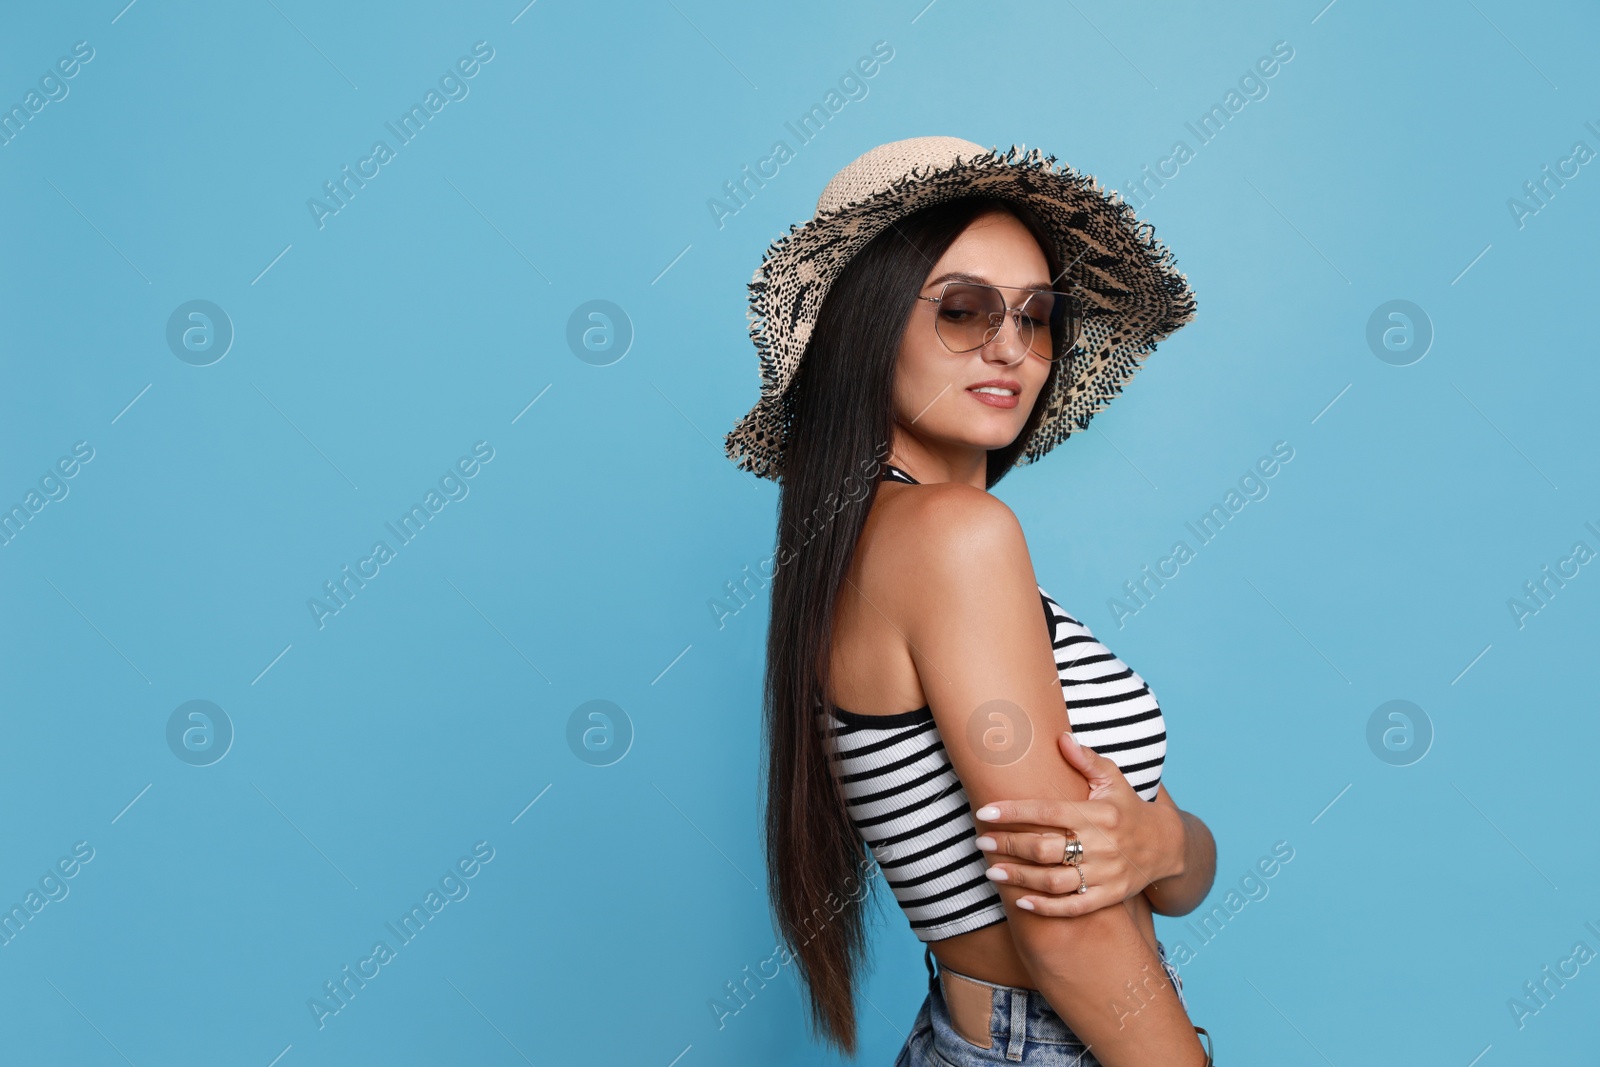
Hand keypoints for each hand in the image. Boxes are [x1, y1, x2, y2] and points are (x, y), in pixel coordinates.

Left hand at [972, 731, 1183, 915]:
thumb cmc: (1129, 807)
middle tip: (981, 842)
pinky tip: (1022, 903)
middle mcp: (1102, 844)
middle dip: (1009, 846)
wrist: (1167, 846)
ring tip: (991, 872)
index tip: (985, 811)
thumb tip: (1061, 737)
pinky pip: (1075, 907)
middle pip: (1046, 848)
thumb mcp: (1114, 779)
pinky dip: (1047, 908)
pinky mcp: (1110, 896)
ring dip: (1020, 878)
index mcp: (1098, 813)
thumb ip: (1086, 760)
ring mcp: (1106, 873)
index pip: (1049, 811)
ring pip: (1055, 881)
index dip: (1014, 812)